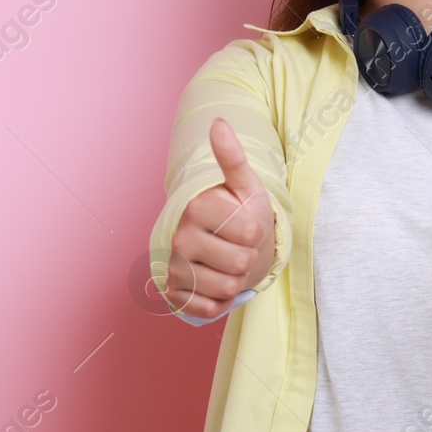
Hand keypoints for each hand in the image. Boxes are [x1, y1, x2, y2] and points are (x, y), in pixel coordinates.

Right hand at [165, 118, 276, 320]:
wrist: (217, 246)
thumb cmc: (238, 212)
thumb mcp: (244, 185)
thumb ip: (233, 156)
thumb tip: (218, 123)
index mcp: (197, 207)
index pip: (252, 231)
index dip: (258, 231)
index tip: (244, 222)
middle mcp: (178, 238)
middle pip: (242, 263)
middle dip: (249, 257)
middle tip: (238, 245)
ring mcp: (173, 269)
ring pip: (228, 288)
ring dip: (237, 279)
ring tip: (228, 262)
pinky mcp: (175, 295)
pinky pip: (210, 308)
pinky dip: (220, 301)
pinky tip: (215, 281)